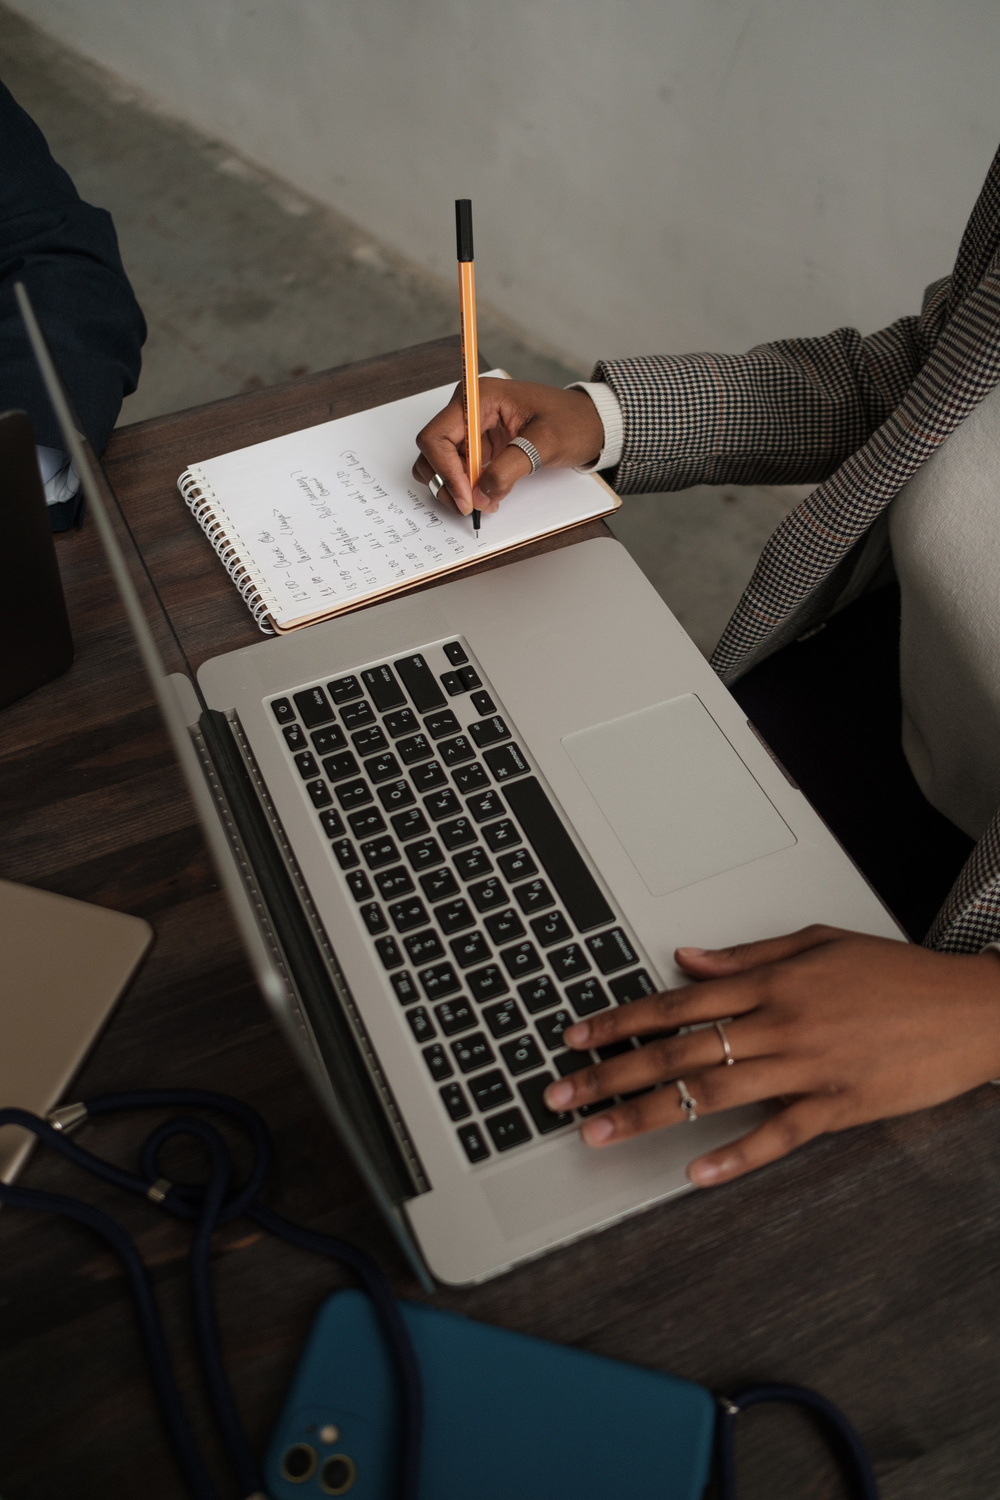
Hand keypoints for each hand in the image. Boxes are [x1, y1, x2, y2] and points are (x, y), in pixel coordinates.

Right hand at [412, 378, 603, 515]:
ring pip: (440, 463)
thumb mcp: (545, 443)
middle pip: (433, 451)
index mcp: (480, 396)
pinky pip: (458, 470)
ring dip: (453, 488)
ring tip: (482, 502)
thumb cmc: (572, 422)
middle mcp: (468, 409)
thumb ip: (510, 469)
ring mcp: (472, 428)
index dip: (446, 470)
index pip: (437, 436)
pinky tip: (487, 496)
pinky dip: (465, 488)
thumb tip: (481, 495)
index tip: (466, 497)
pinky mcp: (479, 446)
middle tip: (472, 507)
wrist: (590, 424)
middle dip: (447, 482)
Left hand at [542, 925, 999, 1185]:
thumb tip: (686, 958)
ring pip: (714, 1092)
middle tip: (563, 1096)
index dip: (620, 1021)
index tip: (576, 1037)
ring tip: (602, 1134)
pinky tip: (697, 1175)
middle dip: (613, 1073)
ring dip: (651, 1115)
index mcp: (771, 982)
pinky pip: (780, 1135)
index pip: (676, 1002)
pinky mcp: (840, 1106)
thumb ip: (746, 956)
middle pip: (679, 1049)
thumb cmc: (896, 974)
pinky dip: (737, 1155)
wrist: (970, 1008)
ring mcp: (809, 1066)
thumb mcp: (817, 943)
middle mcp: (780, 1022)